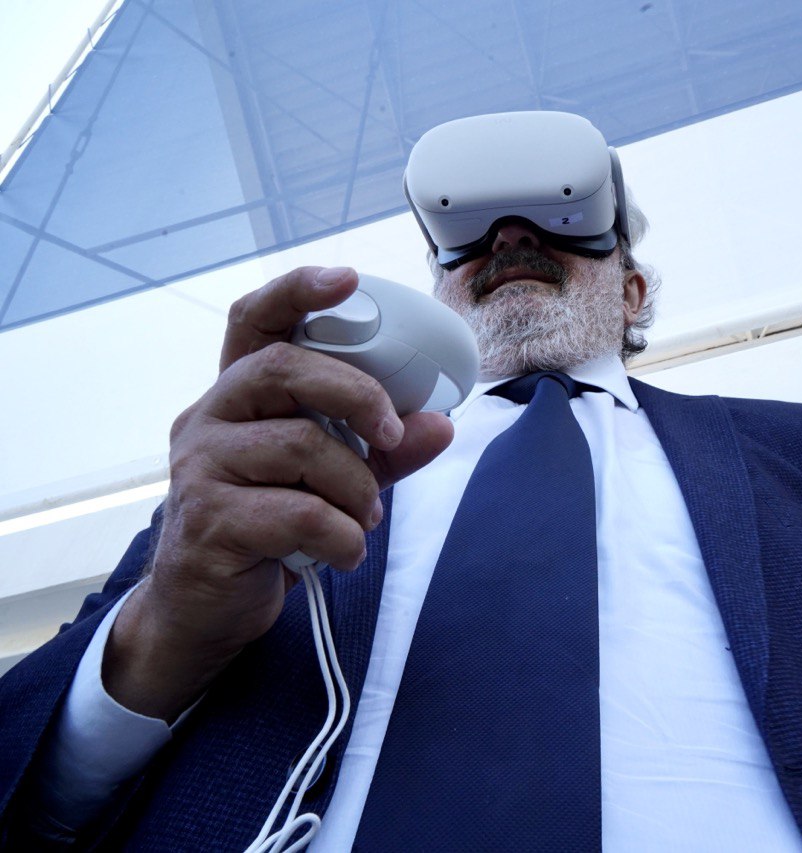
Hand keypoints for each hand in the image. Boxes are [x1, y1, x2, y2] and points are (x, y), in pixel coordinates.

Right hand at [103, 267, 454, 720]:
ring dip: (356, 486)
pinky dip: (341, 535)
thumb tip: (440, 424)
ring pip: (299, 447)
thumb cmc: (268, 529)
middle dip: (355, 394)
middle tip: (393, 433)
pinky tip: (344, 551)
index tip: (348, 278)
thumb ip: (383, 451)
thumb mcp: (333, 480)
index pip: (255, 321)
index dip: (298, 291)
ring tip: (364, 516)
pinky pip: (298, 513)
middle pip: (282, 369)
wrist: (205, 610)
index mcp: (239, 395)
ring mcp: (200, 469)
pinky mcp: (208, 523)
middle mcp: (209, 419)